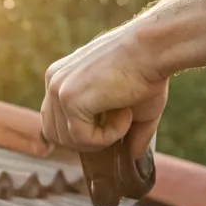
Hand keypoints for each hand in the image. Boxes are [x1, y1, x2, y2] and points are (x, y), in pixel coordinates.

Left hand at [41, 21, 170, 158]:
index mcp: (61, 77)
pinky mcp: (69, 99)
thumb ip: (131, 132)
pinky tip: (124, 112)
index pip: (52, 119)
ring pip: (69, 140)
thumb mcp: (136, 107)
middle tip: (119, 124)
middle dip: (87, 141)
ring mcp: (58, 89)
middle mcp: (54, 81)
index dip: (73, 134)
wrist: (153, 49)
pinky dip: (109, 135)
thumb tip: (134, 157)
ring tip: (125, 113)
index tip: (97, 136)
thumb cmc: (149, 71)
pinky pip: (83, 138)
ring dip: (102, 138)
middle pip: (54, 134)